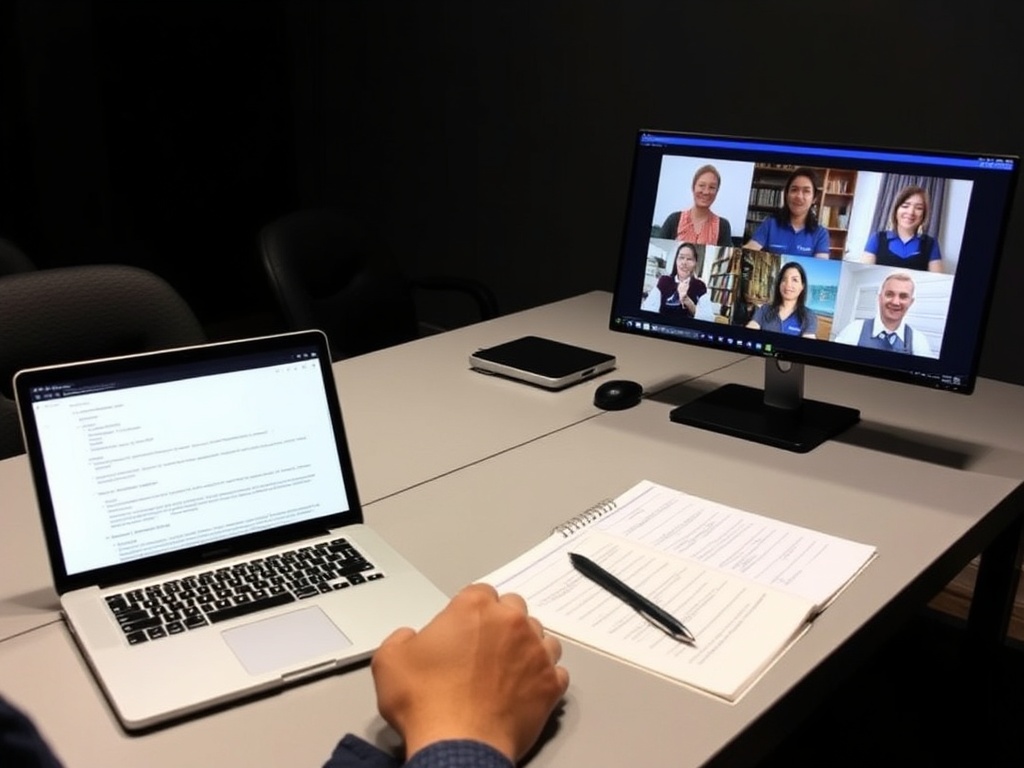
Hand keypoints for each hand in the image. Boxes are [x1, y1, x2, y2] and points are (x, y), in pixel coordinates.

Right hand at [371, 583, 568, 761]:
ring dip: (527, 646)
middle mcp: (511, 622)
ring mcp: (536, 653)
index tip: (462, 628)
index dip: (469, 610)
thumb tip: (409, 638)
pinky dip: (544, 677)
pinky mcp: (550, 684)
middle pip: (514, 608)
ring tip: (508, 667)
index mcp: (474, 607)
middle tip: (484, 647)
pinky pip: (556, 671)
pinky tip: (527, 687)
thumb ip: (401, 637)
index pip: (480, 591)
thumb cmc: (426, 702)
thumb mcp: (389, 660)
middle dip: (501, 622)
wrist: (456, 745)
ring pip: (541, 636)